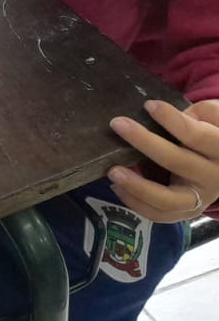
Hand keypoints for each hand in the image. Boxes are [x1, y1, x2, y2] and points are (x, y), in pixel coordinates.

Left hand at [108, 100, 218, 221]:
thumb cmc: (212, 133)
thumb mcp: (213, 118)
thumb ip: (198, 114)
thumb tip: (165, 114)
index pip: (197, 136)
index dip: (172, 120)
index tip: (149, 105)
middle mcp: (214, 178)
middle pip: (179, 163)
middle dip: (145, 142)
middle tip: (118, 123)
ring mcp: (200, 199)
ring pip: (168, 199)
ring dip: (137, 186)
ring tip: (112, 170)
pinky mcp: (185, 212)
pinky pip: (159, 215)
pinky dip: (136, 203)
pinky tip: (117, 186)